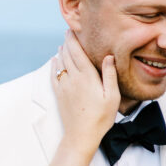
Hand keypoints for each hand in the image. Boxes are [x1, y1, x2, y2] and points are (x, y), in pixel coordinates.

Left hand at [52, 30, 120, 158]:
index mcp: (87, 76)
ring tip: (63, 44)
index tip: (73, 29)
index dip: (74, 39)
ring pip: (60, 63)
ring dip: (61, 51)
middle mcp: (73, 78)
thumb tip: (109, 56)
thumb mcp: (112, 97)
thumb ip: (110, 75)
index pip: (77, 51)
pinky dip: (54, 65)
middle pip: (67, 54)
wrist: (81, 136)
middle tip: (68, 32)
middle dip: (67, 42)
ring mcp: (64, 86)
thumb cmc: (101, 118)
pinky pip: (54, 75)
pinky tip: (55, 61)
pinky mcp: (59, 95)